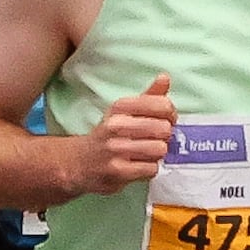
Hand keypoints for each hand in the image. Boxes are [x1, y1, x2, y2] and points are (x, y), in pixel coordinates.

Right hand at [82, 77, 180, 192]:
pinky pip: (151, 169)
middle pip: (164, 129)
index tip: (166, 120)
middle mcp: (116, 125)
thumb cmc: (107, 135)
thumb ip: (148, 96)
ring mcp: (115, 149)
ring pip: (159, 150)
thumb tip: (164, 77)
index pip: (162, 105)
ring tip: (146, 153)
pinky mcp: (117, 172)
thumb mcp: (124, 112)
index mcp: (120, 107)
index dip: (171, 114)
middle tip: (156, 139)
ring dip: (157, 154)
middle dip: (165, 136)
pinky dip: (150, 169)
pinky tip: (139, 165)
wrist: (78, 163)